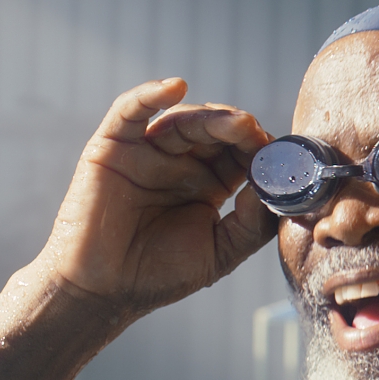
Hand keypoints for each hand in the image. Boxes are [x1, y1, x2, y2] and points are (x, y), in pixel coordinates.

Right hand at [32, 78, 277, 313]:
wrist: (100, 292)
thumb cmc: (157, 275)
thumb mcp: (220, 253)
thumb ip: (251, 223)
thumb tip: (273, 186)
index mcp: (208, 183)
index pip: (240, 154)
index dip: (259, 151)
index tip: (278, 158)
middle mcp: (179, 162)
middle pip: (215, 131)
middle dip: (238, 129)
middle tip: (253, 132)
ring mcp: (147, 152)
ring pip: (183, 119)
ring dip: (210, 117)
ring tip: (234, 123)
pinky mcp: (112, 147)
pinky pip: (130, 111)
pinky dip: (150, 94)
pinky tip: (175, 88)